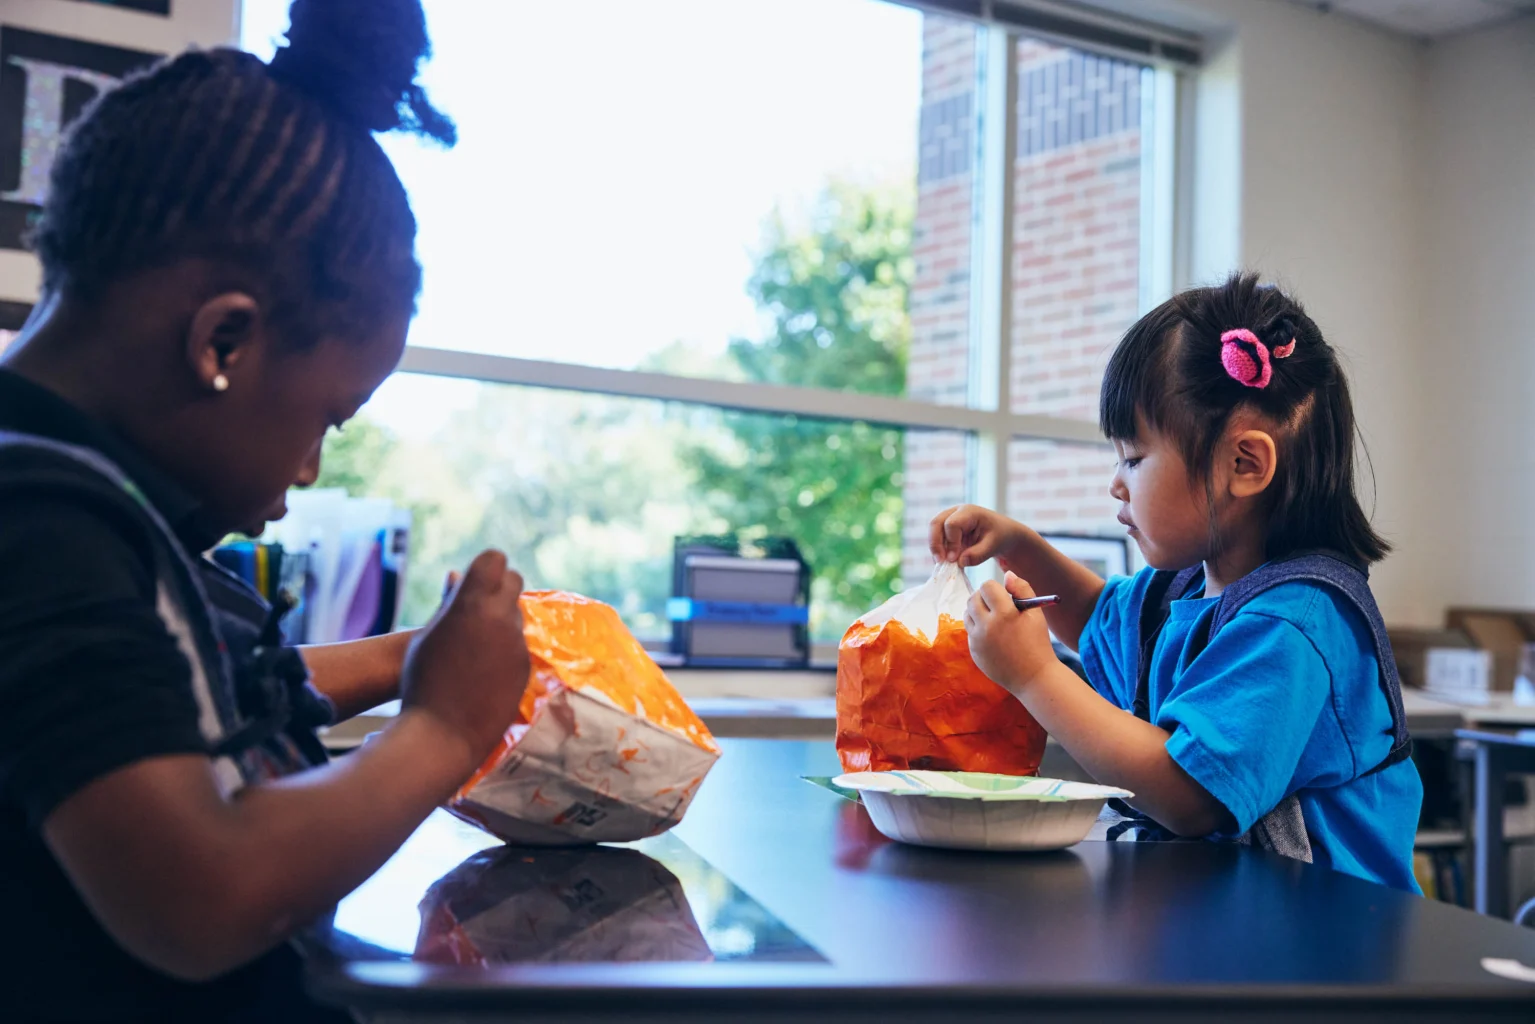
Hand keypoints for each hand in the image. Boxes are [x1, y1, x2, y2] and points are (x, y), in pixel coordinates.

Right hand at [400, 550, 530, 774]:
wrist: (443, 734)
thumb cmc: (422, 682)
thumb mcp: (425, 636)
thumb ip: (448, 605)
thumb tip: (457, 577)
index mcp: (471, 603)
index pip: (493, 560)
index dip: (483, 567)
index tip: (473, 580)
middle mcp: (500, 618)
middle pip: (513, 579)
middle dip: (499, 586)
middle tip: (478, 604)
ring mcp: (516, 643)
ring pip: (517, 614)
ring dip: (501, 619)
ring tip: (475, 644)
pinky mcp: (525, 666)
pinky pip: (518, 644)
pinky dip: (505, 647)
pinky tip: (485, 667)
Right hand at [930, 504, 1027, 567]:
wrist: (1003, 534)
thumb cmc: (1001, 536)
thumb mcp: (993, 546)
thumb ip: (978, 554)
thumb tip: (960, 562)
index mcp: (969, 512)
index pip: (952, 524)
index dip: (951, 542)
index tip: (954, 559)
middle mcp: (955, 512)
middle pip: (935, 523)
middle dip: (935, 544)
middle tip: (940, 562)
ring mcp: (949, 520)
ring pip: (933, 532)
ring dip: (936, 549)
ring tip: (944, 565)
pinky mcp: (947, 531)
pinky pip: (937, 540)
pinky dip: (939, 551)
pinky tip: (946, 563)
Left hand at [964, 572, 1057, 692]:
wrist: (1033, 677)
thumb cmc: (1037, 643)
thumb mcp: (1036, 613)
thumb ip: (1022, 589)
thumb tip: (1007, 575)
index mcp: (1004, 613)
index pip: (987, 586)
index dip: (995, 588)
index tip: (1003, 595)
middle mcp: (987, 626)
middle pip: (973, 598)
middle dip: (983, 597)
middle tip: (995, 604)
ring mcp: (977, 640)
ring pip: (967, 614)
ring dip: (977, 612)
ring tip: (994, 619)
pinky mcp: (973, 651)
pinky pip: (970, 631)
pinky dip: (978, 629)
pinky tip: (994, 636)